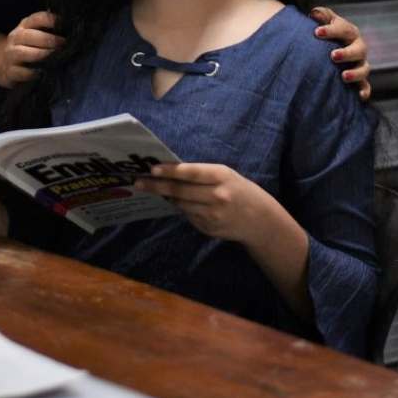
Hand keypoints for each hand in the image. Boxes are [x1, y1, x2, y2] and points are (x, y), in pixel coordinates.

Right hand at [0, 10, 63, 87]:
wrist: (4, 64)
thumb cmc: (30, 47)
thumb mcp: (37, 35)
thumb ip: (51, 31)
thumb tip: (73, 29)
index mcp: (25, 25)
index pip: (37, 18)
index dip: (51, 20)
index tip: (65, 25)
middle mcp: (16, 38)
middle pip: (28, 35)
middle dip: (48, 39)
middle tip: (64, 44)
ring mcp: (10, 55)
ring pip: (22, 53)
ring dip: (41, 55)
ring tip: (55, 57)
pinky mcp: (9, 72)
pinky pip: (20, 72)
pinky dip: (32, 73)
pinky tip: (43, 73)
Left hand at [133, 163, 273, 243]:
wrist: (259, 219)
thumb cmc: (237, 189)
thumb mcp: (224, 175)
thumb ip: (201, 174)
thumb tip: (170, 172)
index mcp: (221, 176)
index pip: (191, 173)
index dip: (170, 171)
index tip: (152, 169)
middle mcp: (217, 196)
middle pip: (180, 191)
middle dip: (157, 186)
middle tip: (139, 182)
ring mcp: (212, 215)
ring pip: (181, 205)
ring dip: (166, 197)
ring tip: (152, 189)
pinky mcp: (208, 229)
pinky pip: (188, 216)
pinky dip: (180, 208)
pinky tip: (175, 202)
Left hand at [310, 6, 370, 100]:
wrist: (332, 45)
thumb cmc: (326, 31)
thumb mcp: (324, 20)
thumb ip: (320, 15)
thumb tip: (314, 13)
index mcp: (349, 31)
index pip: (342, 29)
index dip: (330, 30)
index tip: (316, 32)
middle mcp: (358, 47)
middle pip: (358, 49)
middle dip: (347, 53)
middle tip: (333, 56)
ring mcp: (360, 63)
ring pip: (364, 68)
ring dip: (355, 73)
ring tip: (343, 76)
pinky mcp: (359, 79)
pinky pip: (365, 85)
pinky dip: (365, 91)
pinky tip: (360, 96)